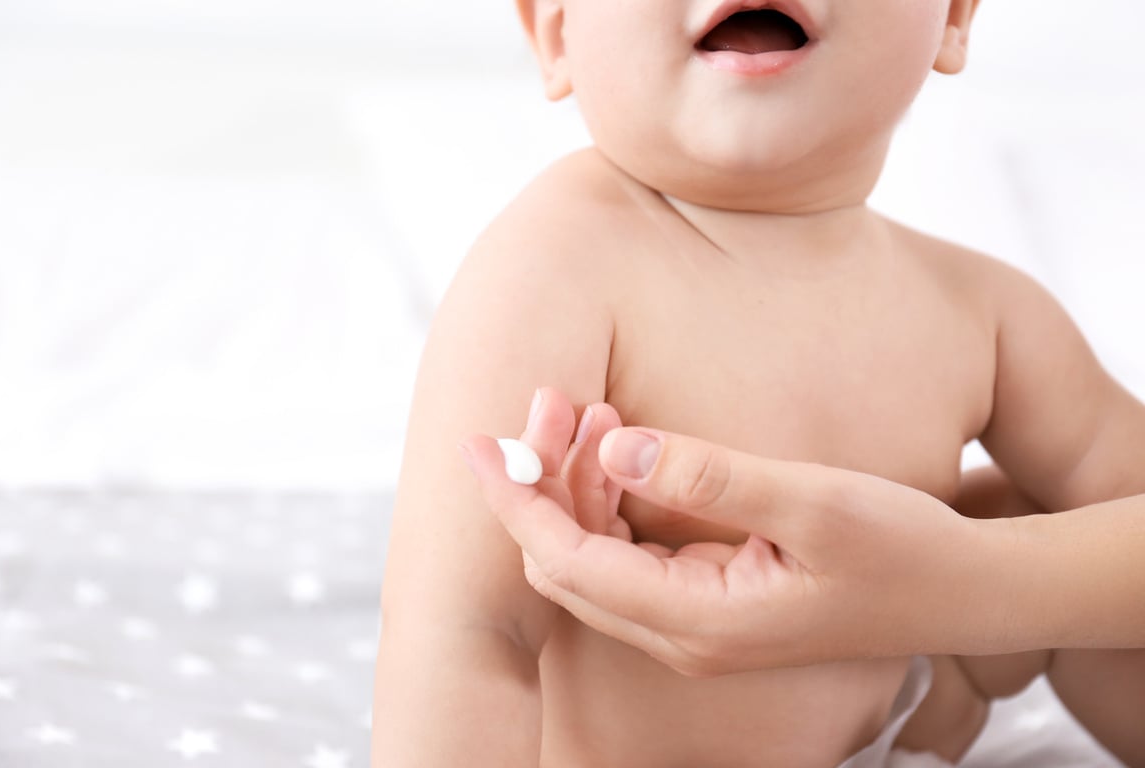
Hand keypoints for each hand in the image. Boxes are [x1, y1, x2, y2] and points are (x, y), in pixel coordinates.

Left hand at [463, 389, 1013, 674]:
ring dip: (577, 487)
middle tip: (549, 401)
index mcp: (698, 620)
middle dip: (541, 485)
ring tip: (587, 409)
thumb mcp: (812, 504)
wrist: (962, 592)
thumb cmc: (901, 549)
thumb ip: (711, 477)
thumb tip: (614, 445)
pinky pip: (630, 554)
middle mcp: (682, 634)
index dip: (516, 502)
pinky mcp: (710, 602)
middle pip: (566, 563)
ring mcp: (693, 624)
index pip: (567, 562)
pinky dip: (613, 499)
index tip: (481, 443)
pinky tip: (622, 443)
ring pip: (594, 557)